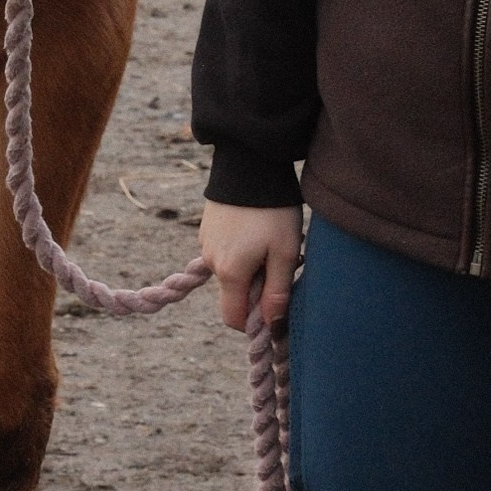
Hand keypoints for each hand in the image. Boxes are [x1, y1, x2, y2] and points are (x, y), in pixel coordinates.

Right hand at [200, 201, 301, 338]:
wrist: (250, 164)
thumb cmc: (273, 211)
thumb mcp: (284, 252)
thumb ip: (277, 293)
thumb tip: (272, 326)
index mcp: (229, 273)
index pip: (233, 318)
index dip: (254, 322)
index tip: (276, 306)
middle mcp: (211, 262)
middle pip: (233, 295)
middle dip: (256, 290)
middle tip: (279, 264)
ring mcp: (206, 243)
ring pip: (230, 273)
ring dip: (250, 269)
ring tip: (270, 242)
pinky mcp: (207, 228)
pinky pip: (224, 253)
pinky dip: (241, 252)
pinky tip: (257, 229)